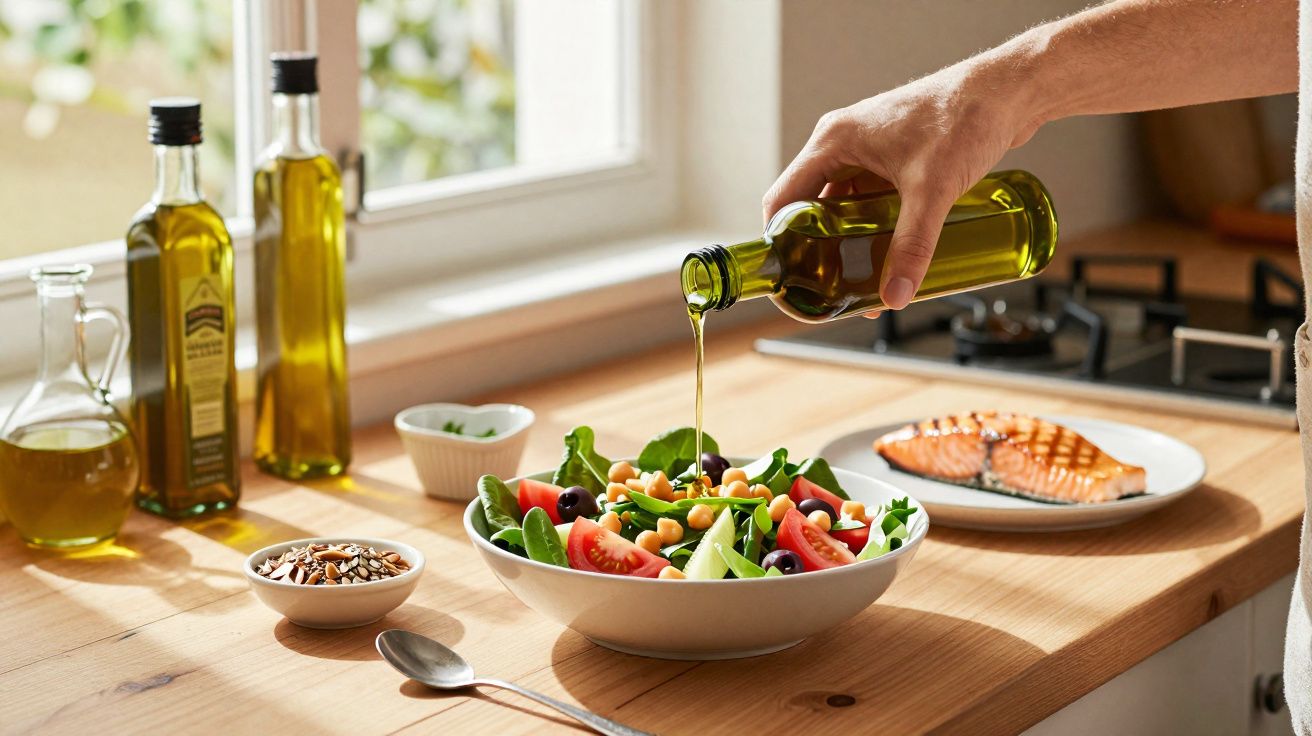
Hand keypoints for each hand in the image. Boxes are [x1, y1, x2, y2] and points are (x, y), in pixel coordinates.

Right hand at [762, 57, 1041, 309]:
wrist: (1010, 90)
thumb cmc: (964, 117)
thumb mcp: (932, 190)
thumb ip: (912, 246)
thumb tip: (895, 295)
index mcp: (833, 141)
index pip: (783, 199)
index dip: (781, 242)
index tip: (791, 278)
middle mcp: (843, 142)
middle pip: (811, 206)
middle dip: (819, 248)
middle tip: (831, 286)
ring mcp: (868, 148)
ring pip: (842, 203)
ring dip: (848, 239)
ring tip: (861, 276)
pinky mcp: (894, 155)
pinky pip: (868, 196)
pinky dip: (871, 224)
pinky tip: (888, 249)